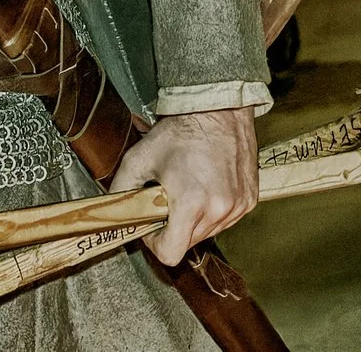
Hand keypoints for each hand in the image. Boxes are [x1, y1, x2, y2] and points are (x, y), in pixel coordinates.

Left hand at [107, 106, 258, 265]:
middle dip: (174, 227)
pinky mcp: (249, 200)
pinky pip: (226, 219)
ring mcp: (238, 206)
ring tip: (189, 189)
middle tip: (168, 199)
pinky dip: (214, 210)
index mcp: (190, 203)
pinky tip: (208, 185)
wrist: (218, 107)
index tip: (152, 226)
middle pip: (188, 242)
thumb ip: (120, 190)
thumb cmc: (181, 131)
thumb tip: (111, 212)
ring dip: (195, 219)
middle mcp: (219, 209)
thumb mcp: (140, 158)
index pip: (170, 253)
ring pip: (208, 232)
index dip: (155, 243)